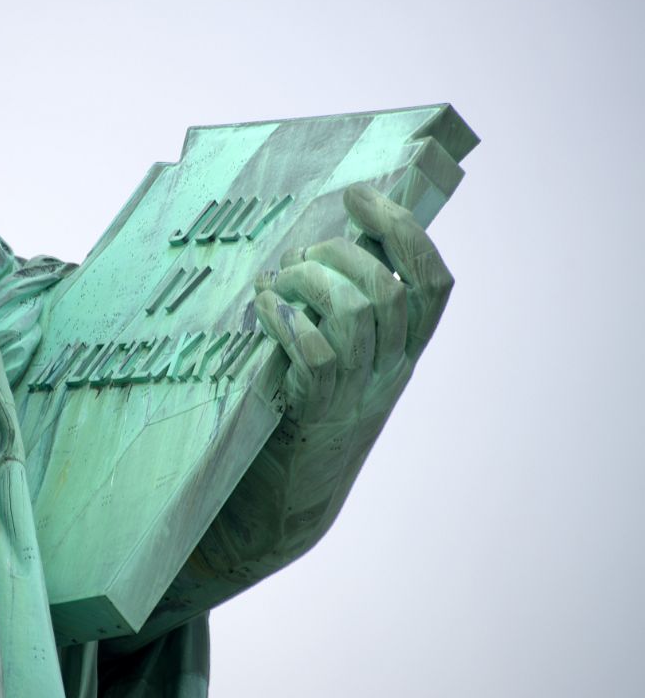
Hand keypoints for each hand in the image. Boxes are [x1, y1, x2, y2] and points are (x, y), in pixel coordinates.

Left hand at [254, 183, 452, 432]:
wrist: (288, 500)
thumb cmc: (308, 412)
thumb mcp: (344, 359)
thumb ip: (349, 309)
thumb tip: (335, 240)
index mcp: (404, 352)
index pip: (433, 283)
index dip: (403, 230)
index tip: (360, 198)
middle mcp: (389, 372)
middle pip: (388, 292)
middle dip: (341, 255)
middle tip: (302, 254)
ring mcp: (355, 394)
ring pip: (356, 315)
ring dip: (310, 282)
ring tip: (279, 281)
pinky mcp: (316, 413)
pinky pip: (317, 354)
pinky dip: (287, 321)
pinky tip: (264, 310)